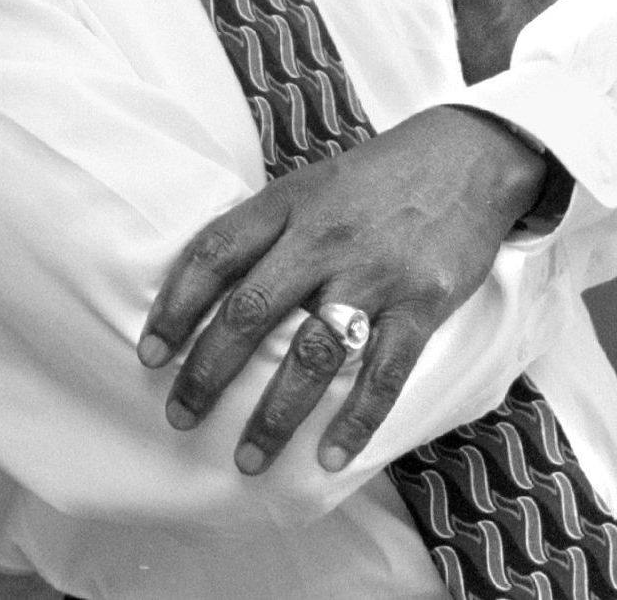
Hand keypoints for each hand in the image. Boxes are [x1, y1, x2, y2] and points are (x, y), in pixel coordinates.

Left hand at [137, 106, 546, 474]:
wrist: (466, 157)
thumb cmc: (373, 179)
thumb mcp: (308, 186)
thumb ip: (265, 231)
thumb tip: (205, 287)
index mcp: (286, 205)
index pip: (214, 255)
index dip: (176, 307)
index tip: (150, 355)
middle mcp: (323, 237)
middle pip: (250, 310)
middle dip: (208, 372)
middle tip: (180, 416)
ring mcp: (374, 272)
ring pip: (311, 352)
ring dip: (275, 413)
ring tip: (248, 458)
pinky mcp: (422, 302)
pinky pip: (383, 372)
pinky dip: (356, 420)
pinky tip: (331, 457)